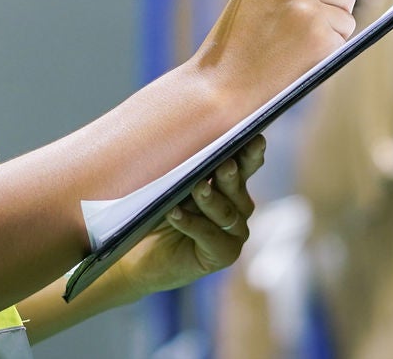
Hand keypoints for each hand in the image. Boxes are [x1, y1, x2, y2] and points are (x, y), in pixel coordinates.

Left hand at [113, 134, 266, 297]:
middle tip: (224, 164)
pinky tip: (174, 213)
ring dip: (210, 199)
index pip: (244, 165)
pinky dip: (190, 223)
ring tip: (196, 188)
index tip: (254, 137)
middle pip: (237, 188)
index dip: (251, 153)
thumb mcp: (168, 185)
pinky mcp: (223, 255)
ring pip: (226, 213)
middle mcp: (238, 207)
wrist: (137, 252)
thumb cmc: (153, 209)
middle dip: (230, 175)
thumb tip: (180, 144)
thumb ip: (182, 169)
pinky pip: (210, 237)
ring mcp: (234, 233)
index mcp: (228, 184)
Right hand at [194, 0, 356, 108]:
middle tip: (304, 27)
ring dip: (332, 32)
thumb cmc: (238, 41)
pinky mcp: (320, 38)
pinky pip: (343, 40)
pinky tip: (299, 57)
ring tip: (296, 43)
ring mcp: (308, 10)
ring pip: (347, 17)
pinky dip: (328, 51)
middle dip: (334, 8)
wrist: (224, 81)